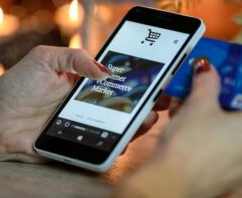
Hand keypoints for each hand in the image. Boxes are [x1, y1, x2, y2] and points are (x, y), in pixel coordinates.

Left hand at [0, 46, 162, 162]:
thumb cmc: (18, 86)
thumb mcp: (46, 59)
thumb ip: (75, 58)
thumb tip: (105, 70)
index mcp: (84, 84)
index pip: (116, 82)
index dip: (136, 81)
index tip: (154, 80)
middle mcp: (89, 104)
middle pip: (123, 105)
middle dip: (144, 104)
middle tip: (159, 101)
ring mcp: (86, 124)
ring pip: (118, 126)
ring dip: (136, 123)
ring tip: (148, 117)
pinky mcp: (79, 141)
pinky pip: (102, 144)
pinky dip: (117, 143)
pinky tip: (126, 137)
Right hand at [118, 64, 241, 196]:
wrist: (170, 182)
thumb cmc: (190, 140)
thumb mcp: (198, 105)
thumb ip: (206, 81)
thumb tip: (207, 66)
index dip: (232, 81)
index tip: (218, 75)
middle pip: (232, 112)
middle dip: (213, 97)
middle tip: (194, 89)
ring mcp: (238, 162)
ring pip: (222, 128)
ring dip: (203, 113)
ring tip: (179, 106)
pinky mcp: (223, 172)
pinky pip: (215, 143)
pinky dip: (202, 131)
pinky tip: (181, 125)